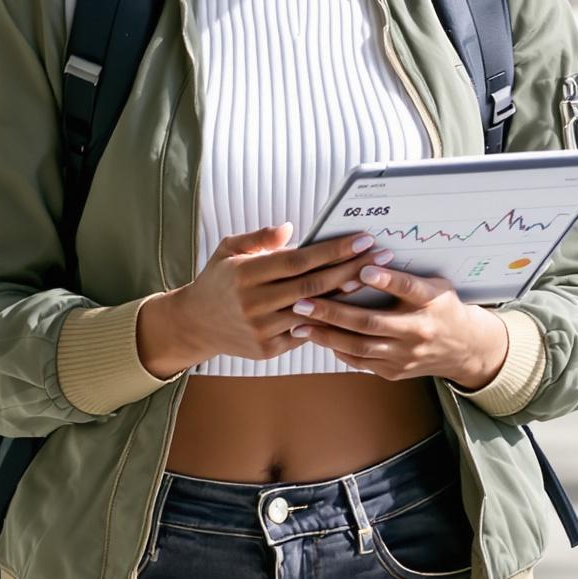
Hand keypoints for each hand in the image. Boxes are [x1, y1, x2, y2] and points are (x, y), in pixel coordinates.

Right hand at [135, 224, 384, 376]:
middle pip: (313, 286)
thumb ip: (259, 237)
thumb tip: (290, 228)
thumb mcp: (228, 249)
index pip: (298, 260)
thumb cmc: (219, 279)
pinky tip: (352, 307)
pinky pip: (306, 334)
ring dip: (347, 296)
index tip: (362, 239)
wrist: (196, 324)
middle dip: (351, 269)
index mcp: (245, 274)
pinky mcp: (267, 350)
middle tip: (381, 256)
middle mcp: (253, 303)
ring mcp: (261, 330)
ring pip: (314, 312)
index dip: (333, 250)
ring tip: (374, 279)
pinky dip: (329, 321)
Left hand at [283, 263, 509, 390]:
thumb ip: (404, 276)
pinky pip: (361, 361)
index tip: (363, 267)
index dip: (387, 279)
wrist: (464, 348)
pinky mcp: (395, 371)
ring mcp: (406, 355)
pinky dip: (337, 349)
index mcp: (432, 301)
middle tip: (303, 303)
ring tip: (299, 324)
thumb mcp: (434, 284)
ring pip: (360, 346)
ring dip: (326, 335)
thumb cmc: (441, 306)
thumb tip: (363, 259)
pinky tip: (318, 338)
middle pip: (372, 322)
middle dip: (334, 312)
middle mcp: (419, 330)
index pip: (409, 287)